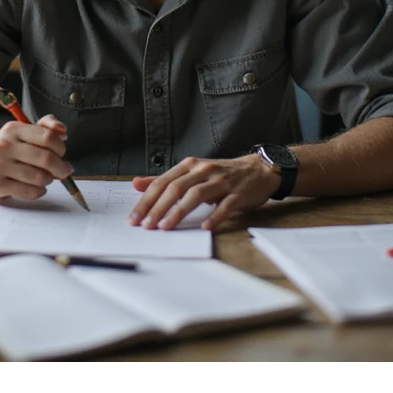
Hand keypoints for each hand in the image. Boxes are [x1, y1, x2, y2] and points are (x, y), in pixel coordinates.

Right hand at [0, 115, 71, 202]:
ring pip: (39, 177)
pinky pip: (28, 191)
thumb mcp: (19, 131)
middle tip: (64, 171)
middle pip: (46, 158)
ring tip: (47, 178)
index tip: (62, 153)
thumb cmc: (2, 147)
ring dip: (49, 180)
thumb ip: (44, 126)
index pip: (47, 137)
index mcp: (13, 129)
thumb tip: (63, 131)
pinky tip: (37, 188)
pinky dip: (39, 191)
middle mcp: (5, 146)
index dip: (60, 147)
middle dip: (61, 167)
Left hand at [128, 154, 280, 230]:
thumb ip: (165, 180)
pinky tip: (204, 227)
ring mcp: (221, 181)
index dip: (147, 200)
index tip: (134, 217)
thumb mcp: (192, 173)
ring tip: (166, 227)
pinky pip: (224, 205)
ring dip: (179, 211)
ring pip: (196, 195)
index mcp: (190, 165)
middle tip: (146, 225)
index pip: (163, 182)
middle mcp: (203, 170)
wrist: (257, 170)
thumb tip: (136, 184)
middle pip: (176, 188)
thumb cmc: (220, 174)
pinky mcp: (237, 193)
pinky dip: (214, 216)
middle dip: (158, 207)